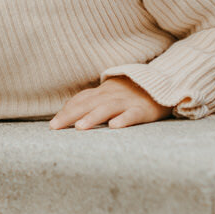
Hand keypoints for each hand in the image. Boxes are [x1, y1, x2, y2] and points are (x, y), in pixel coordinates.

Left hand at [48, 76, 169, 128]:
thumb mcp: (108, 95)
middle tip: (55, 127)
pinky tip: (114, 127)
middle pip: (88, 104)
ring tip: (80, 128)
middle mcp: (111, 95)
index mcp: (101, 93)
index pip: (80, 100)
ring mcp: (127, 102)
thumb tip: (66, 112)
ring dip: (93, 117)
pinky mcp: (143, 110)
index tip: (53, 125)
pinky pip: (132, 114)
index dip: (66, 111)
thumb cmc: (129, 95)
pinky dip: (123, 119)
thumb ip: (89, 102)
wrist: (161, 85)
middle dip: (70, 115)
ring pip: (107, 108)